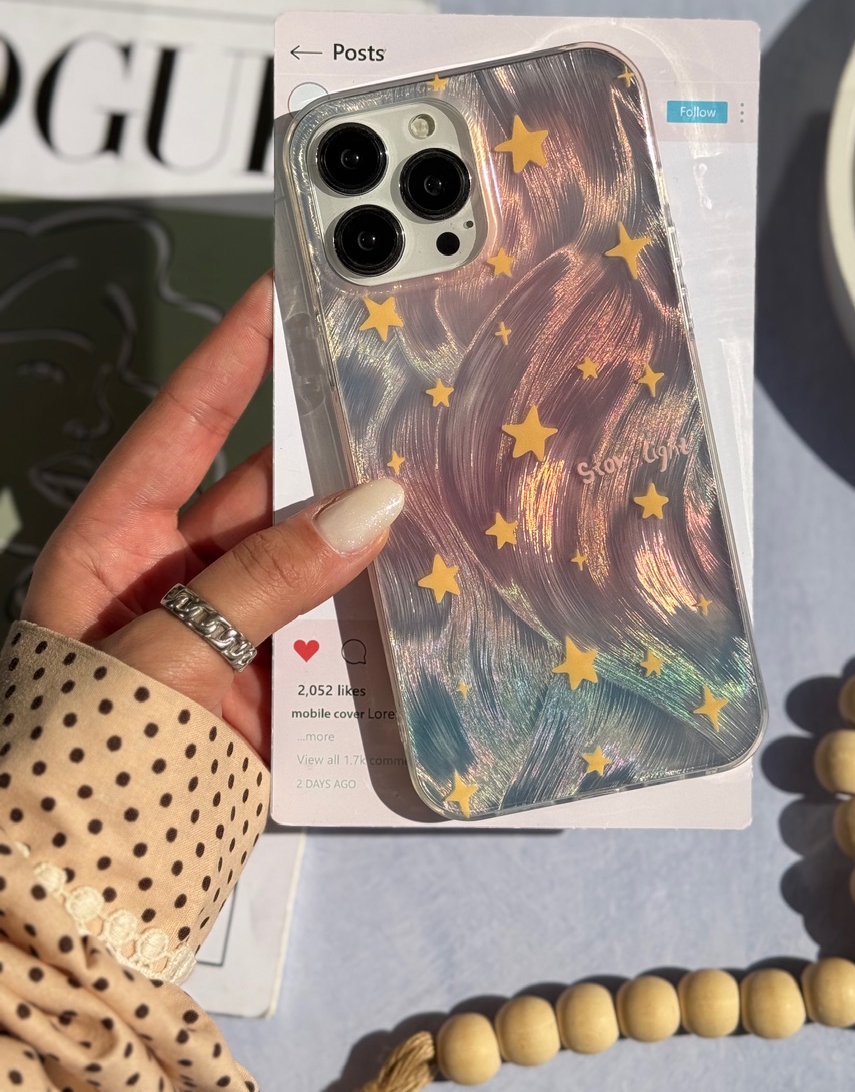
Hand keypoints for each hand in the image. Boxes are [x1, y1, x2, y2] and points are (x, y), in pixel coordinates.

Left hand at [22, 273, 402, 761]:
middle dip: (328, 448)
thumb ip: (268, 578)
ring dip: (364, 530)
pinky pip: (331, 626)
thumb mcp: (164, 652)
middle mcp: (176, 573)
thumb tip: (374, 501)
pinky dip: (376, 606)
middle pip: (263, 490)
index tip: (279, 293)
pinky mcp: (271, 685)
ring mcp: (228, 628)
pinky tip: (433, 576)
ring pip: (311, 557)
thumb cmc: (88, 753)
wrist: (86, 889)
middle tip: (401, 393)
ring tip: (440, 476)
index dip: (230, 357)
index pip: (181, 426)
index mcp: (114, 543)